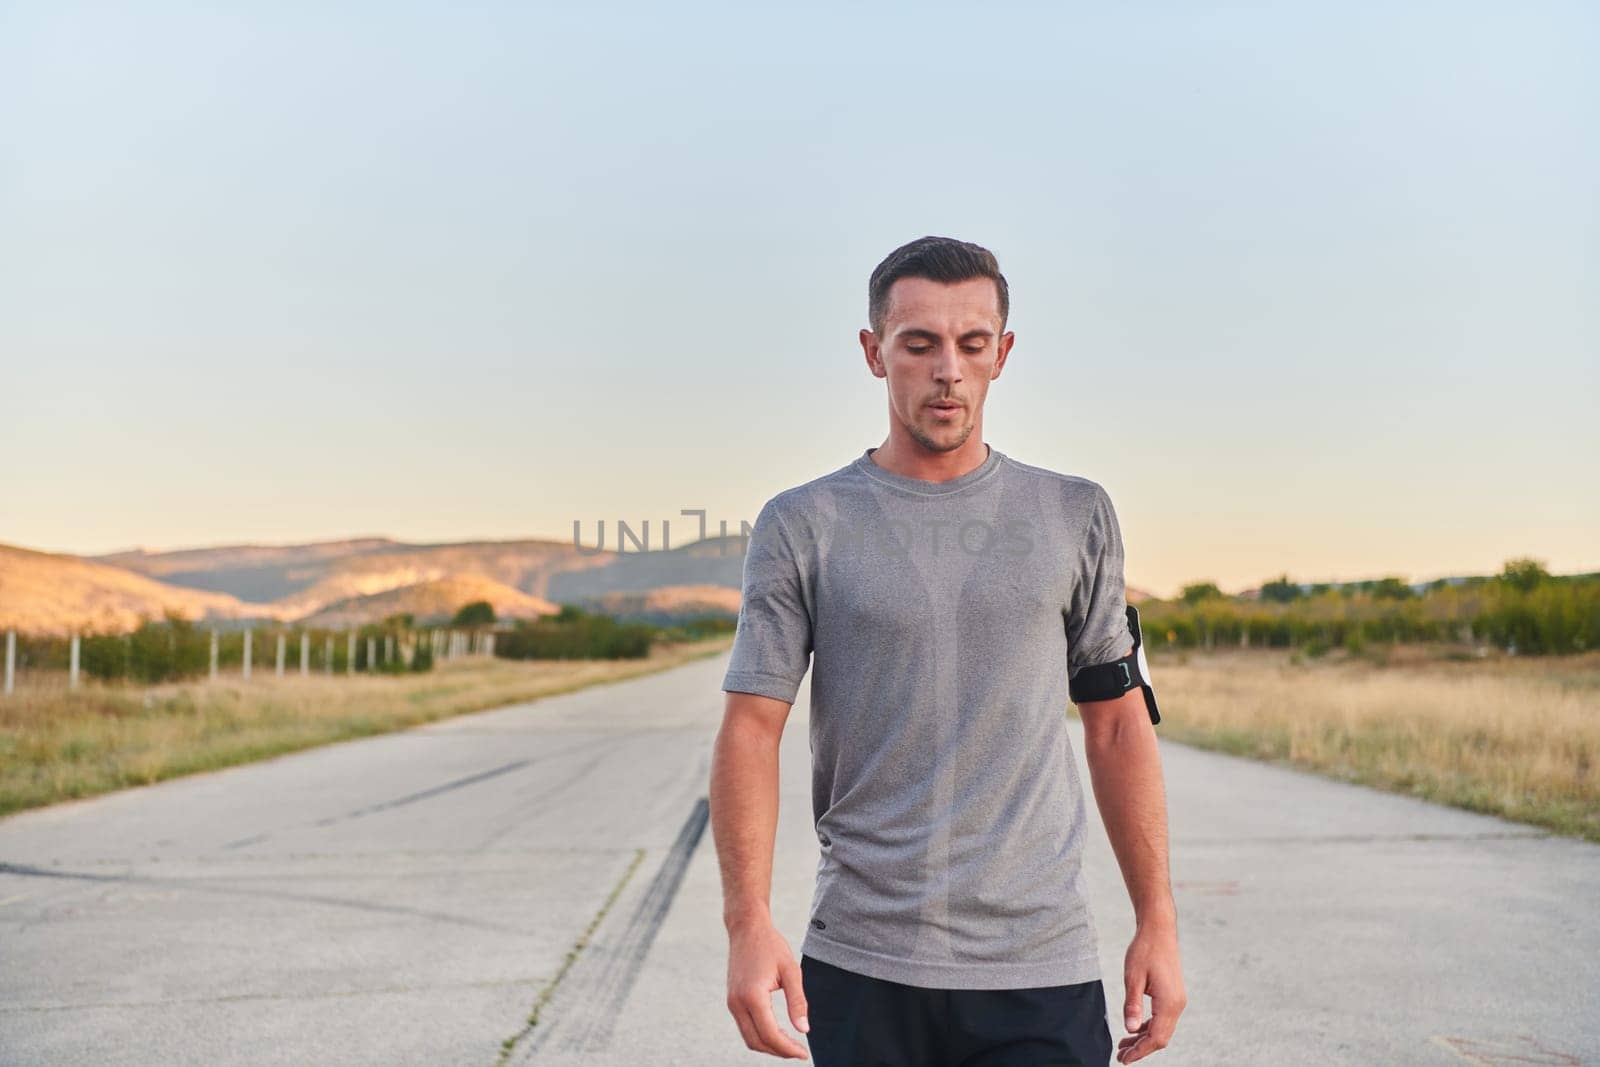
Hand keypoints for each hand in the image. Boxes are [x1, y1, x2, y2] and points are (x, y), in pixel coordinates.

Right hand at [725, 918, 810, 1058]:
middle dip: (779, 1051)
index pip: (770, 1035)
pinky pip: (745, 1027)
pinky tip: (777, 1031)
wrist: (747, 928)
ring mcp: (732, 1002)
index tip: (804, 1053)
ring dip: (769, 1046)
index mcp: (753, 996)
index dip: (788, 1048)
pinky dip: (760, 1035)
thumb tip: (804, 1030)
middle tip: (799, 1051)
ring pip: (749, 1037)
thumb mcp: (791, 971)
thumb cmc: (771, 945)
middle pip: (757, 1042)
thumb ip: (798, 1002)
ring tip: (791, 1043)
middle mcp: (737, 1002)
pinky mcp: (732, 1000)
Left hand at [1117, 922, 1185, 1062]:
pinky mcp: (1172, 995)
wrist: (1159, 930)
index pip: (1156, 1038)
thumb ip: (1132, 1004)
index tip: (1124, 1060)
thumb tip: (1129, 1029)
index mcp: (1169, 1003)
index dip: (1140, 1052)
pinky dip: (1148, 1027)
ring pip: (1162, 1029)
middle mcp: (1177, 1005)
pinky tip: (1134, 1028)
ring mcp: (1177, 1000)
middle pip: (1161, 1038)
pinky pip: (1162, 1019)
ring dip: (1143, 1038)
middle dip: (1141, 1049)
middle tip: (1120, 1056)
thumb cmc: (1145, 950)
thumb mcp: (1133, 977)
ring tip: (1123, 1045)